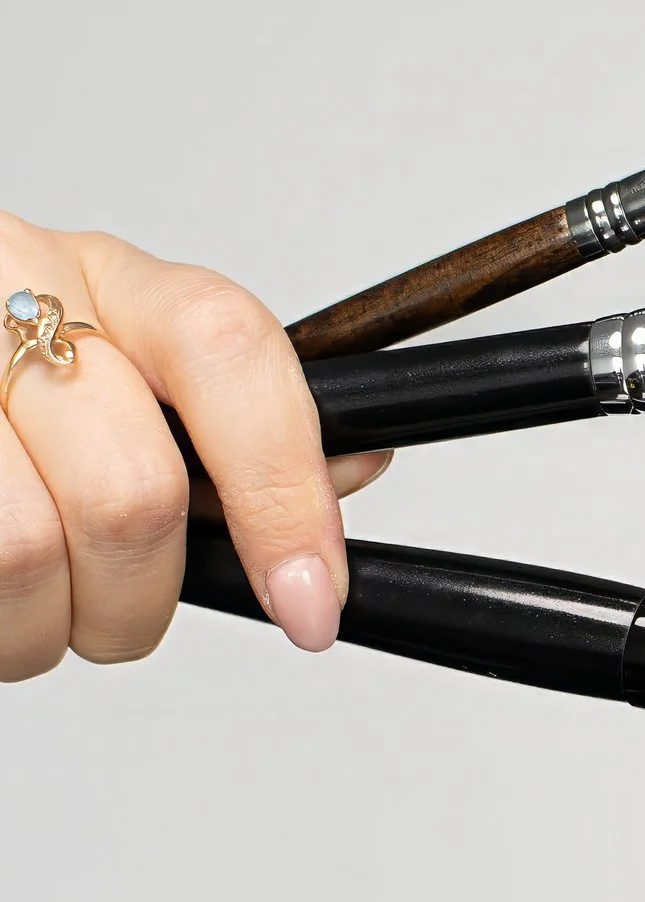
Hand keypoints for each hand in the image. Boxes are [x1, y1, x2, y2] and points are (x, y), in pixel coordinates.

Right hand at [0, 220, 389, 680]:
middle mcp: (10, 292)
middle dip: (141, 600)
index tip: (313, 603)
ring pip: (26, 552)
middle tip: (121, 614)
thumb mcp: (124, 372)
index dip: (285, 492)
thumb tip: (352, 469)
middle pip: (131, 491)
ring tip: (38, 608)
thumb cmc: (12, 383)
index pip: (225, 351)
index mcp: (103, 277)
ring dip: (49, 624)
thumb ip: (235, 424)